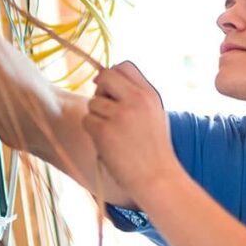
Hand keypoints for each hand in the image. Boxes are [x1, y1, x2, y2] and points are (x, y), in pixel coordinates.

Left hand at [83, 62, 179, 199]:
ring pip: (93, 103)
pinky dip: (93, 132)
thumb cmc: (154, 151)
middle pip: (105, 77)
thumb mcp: (155, 115)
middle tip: (105, 110)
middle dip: (100, 91)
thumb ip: (135, 97)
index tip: (108, 89)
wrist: (158, 178)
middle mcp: (135, 100)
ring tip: (113, 135)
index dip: (112, 75)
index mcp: (150, 94)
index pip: (124, 66)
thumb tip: (103, 80)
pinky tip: (107, 144)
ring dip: (97, 117)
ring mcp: (119, 114)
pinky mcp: (104, 130)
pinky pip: (87, 120)